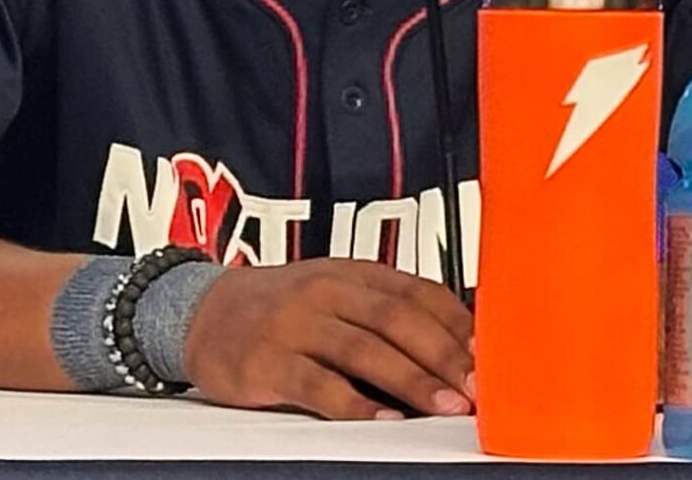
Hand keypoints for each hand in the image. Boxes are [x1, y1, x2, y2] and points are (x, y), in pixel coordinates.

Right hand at [184, 260, 473, 420]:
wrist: (202, 312)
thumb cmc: (283, 308)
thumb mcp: (335, 292)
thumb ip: (386, 311)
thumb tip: (459, 344)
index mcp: (351, 272)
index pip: (416, 291)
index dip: (457, 324)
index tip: (490, 356)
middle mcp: (325, 290)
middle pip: (397, 319)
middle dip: (444, 356)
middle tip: (476, 388)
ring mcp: (295, 323)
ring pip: (364, 350)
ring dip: (411, 381)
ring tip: (444, 407)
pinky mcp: (267, 360)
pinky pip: (318, 384)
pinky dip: (354, 404)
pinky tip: (382, 420)